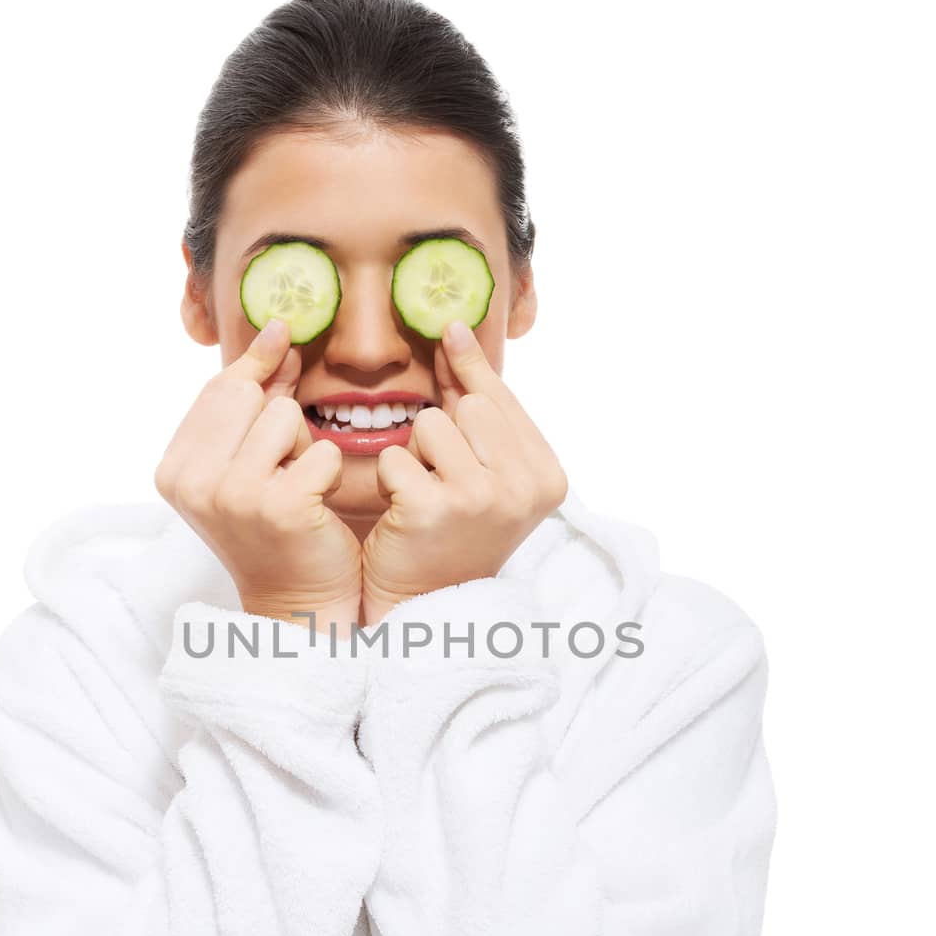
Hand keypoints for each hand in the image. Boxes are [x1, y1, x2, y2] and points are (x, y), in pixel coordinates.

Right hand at [154, 318, 361, 634]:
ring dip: (305, 448)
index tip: (286, 345)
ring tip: (299, 487)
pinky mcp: (279, 507)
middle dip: (279, 418)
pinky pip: (321, 452)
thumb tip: (277, 330)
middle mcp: (193, 481)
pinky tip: (318, 504)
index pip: (218, 389)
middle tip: (284, 464)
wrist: (299, 601)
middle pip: (249, 395)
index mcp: (174, 468)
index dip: (258, 366)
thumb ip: (256, 398)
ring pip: (286, 418)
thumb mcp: (248, 461)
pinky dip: (329, 474)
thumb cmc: (276, 527)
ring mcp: (232, 495)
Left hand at [361, 321, 567, 624]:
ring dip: (412, 455)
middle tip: (441, 478)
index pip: (502, 399)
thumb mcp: (483, 470)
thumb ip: (476, 405)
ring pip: (428, 424)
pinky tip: (402, 511)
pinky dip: (388, 480)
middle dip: (441, 431)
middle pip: (467, 406)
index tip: (450, 330)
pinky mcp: (434, 509)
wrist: (423, 606)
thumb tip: (456, 329)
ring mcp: (481, 498)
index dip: (470, 370)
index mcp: (547, 477)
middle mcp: (523, 487)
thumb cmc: (452, 532)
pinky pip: (394, 457)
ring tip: (422, 494)